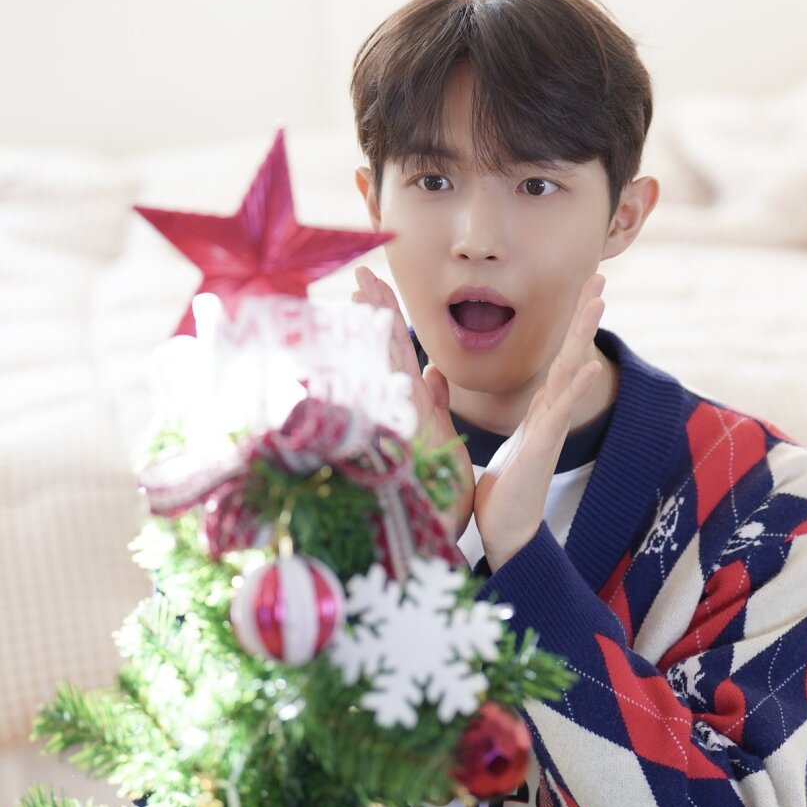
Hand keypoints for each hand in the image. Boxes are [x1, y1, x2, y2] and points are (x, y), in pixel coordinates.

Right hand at [352, 266, 475, 539]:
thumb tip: (435, 370)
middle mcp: (402, 408)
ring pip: (389, 364)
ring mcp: (404, 421)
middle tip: (363, 273)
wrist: (441, 534)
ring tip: (366, 290)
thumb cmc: (439, 492)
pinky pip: (402, 395)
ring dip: (381, 327)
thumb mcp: (443, 436)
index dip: (389, 315)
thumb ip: (437, 402)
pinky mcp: (411, 437)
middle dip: (377, 309)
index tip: (374, 282)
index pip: (400, 351)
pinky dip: (394, 367)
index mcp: (413, 405)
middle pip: (388, 348)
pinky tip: (389, 340)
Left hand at [474, 273, 607, 570]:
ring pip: (570, 375)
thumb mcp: (466, 438)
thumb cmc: (497, 495)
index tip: (579, 289)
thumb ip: (450, 402)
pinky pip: (559, 415)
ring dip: (583, 339)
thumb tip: (431, 370)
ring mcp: (549, 429)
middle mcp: (547, 414)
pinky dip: (574, 391)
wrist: (506, 537)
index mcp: (535, 410)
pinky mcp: (542, 450)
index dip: (565, 324)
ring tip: (599, 304)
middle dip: (583, 317)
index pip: (552, 357)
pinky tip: (588, 367)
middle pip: (569, 355)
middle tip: (600, 276)